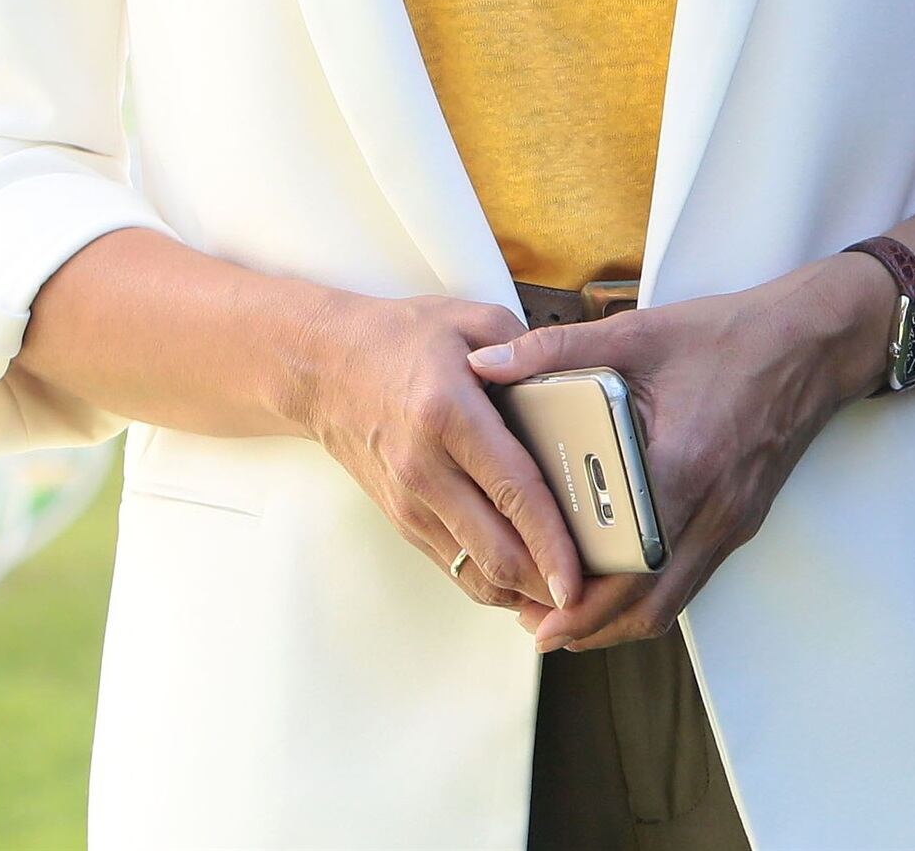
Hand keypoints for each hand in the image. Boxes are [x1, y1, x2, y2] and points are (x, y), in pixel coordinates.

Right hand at [283, 292, 582, 614]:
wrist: (321, 367)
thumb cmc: (400, 339)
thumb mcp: (469, 318)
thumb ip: (530, 348)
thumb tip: (577, 381)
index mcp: (449, 415)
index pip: (512, 491)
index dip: (550, 539)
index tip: (579, 574)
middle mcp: (425, 468)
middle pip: (494, 549)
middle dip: (546, 583)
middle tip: (593, 595)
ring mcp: (409, 501)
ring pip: (473, 571)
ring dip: (522, 592)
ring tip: (568, 597)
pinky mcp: (401, 518)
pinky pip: (452, 565)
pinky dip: (492, 582)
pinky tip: (527, 582)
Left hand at [468, 256, 897, 653]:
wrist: (817, 340)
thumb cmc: (732, 335)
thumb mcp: (640, 333)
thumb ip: (554, 350)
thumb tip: (481, 364)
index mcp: (683, 468)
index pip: (626, 569)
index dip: (579, 605)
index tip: (534, 615)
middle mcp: (713, 510)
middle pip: (647, 607)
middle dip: (589, 627)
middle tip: (539, 625)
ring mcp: (734, 522)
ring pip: (672, 603)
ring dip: (620, 619)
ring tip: (570, 612)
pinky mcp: (744, 519)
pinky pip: (692, 580)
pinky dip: (650, 593)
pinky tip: (619, 576)